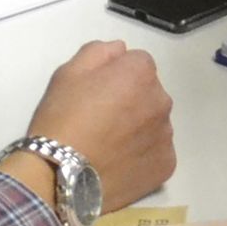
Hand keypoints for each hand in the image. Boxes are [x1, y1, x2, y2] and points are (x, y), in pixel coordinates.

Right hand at [13, 39, 175, 210]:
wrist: (60, 175)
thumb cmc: (62, 119)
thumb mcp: (68, 72)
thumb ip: (99, 52)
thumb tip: (120, 50)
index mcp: (140, 72)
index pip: (137, 63)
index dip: (116, 76)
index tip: (97, 93)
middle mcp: (161, 100)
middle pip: (149, 93)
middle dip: (132, 100)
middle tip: (101, 120)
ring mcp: (166, 135)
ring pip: (154, 122)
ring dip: (139, 127)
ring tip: (109, 145)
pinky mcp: (166, 164)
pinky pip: (157, 152)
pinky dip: (143, 155)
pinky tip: (119, 162)